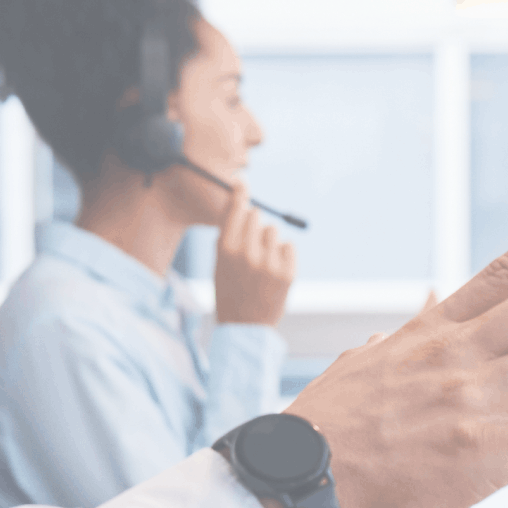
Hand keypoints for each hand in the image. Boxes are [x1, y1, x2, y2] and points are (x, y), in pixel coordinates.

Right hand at [212, 182, 294, 326]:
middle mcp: (247, 253)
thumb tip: (240, 198)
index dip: (240, 192)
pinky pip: (288, 245)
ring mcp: (268, 263)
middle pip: (256, 215)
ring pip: (272, 231)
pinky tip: (272, 271)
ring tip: (260, 264)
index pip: (235, 209)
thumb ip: (227, 231)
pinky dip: (282, 254)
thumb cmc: (229, 290)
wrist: (245, 326)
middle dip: (253, 223)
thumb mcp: (219, 261)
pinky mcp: (287, 272)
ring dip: (268, 241)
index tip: (242, 181)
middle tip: (250, 243)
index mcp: (225, 250)